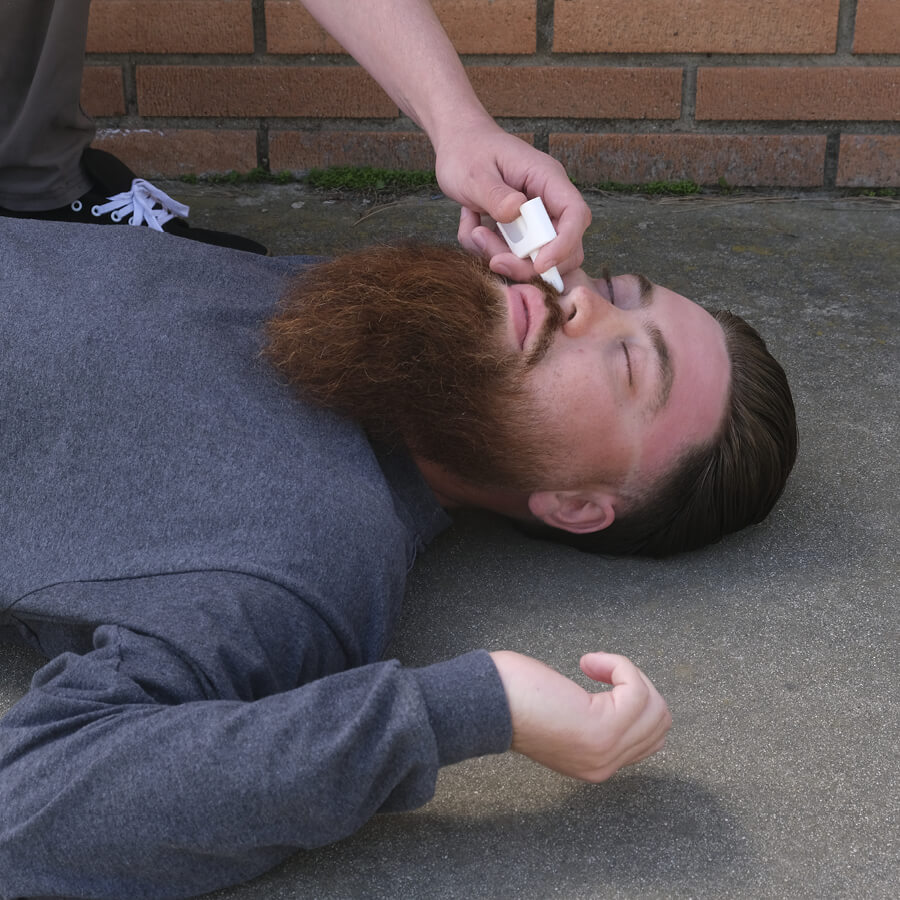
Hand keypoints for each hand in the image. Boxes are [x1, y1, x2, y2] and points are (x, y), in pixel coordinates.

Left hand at [434, 118, 590, 279]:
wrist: (458, 146)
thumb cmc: (469, 151)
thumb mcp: (475, 173)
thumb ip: (495, 195)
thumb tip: (516, 211)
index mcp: (547, 179)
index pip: (575, 215)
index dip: (564, 244)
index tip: (540, 264)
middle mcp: (548, 202)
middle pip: (564, 248)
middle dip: (530, 264)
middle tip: (495, 260)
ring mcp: (535, 220)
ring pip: (535, 258)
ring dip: (503, 255)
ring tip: (474, 231)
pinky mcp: (519, 233)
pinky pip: (511, 256)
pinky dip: (488, 250)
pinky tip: (472, 225)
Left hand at [490, 650, 670, 781]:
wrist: (484, 701)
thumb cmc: (512, 696)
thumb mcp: (564, 718)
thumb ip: (596, 722)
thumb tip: (626, 700)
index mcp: (596, 764)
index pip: (650, 740)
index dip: (636, 701)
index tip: (605, 680)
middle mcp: (605, 765)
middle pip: (659, 722)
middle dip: (639, 685)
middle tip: (603, 670)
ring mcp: (606, 749)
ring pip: (655, 706)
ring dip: (629, 674)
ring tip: (593, 666)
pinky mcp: (602, 728)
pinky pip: (637, 689)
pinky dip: (619, 666)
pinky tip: (589, 663)